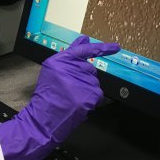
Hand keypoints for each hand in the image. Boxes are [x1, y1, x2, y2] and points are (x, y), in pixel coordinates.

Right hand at [0, 35, 119, 159]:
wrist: (43, 119)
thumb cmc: (47, 96)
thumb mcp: (52, 71)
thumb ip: (70, 55)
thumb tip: (85, 40)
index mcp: (59, 61)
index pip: (83, 51)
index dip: (102, 48)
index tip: (116, 47)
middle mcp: (70, 68)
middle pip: (89, 69)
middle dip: (84, 78)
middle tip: (69, 89)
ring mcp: (80, 82)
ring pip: (94, 82)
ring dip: (87, 89)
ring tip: (71, 97)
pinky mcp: (88, 95)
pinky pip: (98, 94)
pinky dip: (91, 100)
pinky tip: (78, 103)